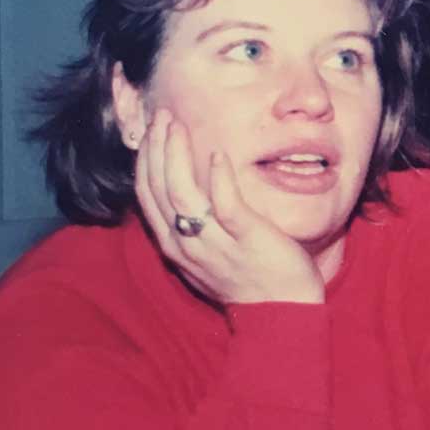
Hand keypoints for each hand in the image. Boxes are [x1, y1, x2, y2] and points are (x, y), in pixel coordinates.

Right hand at [134, 109, 324, 304]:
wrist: (283, 312)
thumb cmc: (251, 279)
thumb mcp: (209, 252)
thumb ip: (195, 224)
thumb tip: (187, 189)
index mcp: (175, 245)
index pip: (148, 194)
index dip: (146, 159)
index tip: (153, 129)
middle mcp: (187, 244)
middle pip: (158, 189)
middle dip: (156, 148)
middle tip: (162, 116)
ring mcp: (216, 243)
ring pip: (182, 193)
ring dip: (176, 155)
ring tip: (178, 126)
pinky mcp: (247, 239)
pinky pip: (226, 205)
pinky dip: (219, 177)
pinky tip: (218, 152)